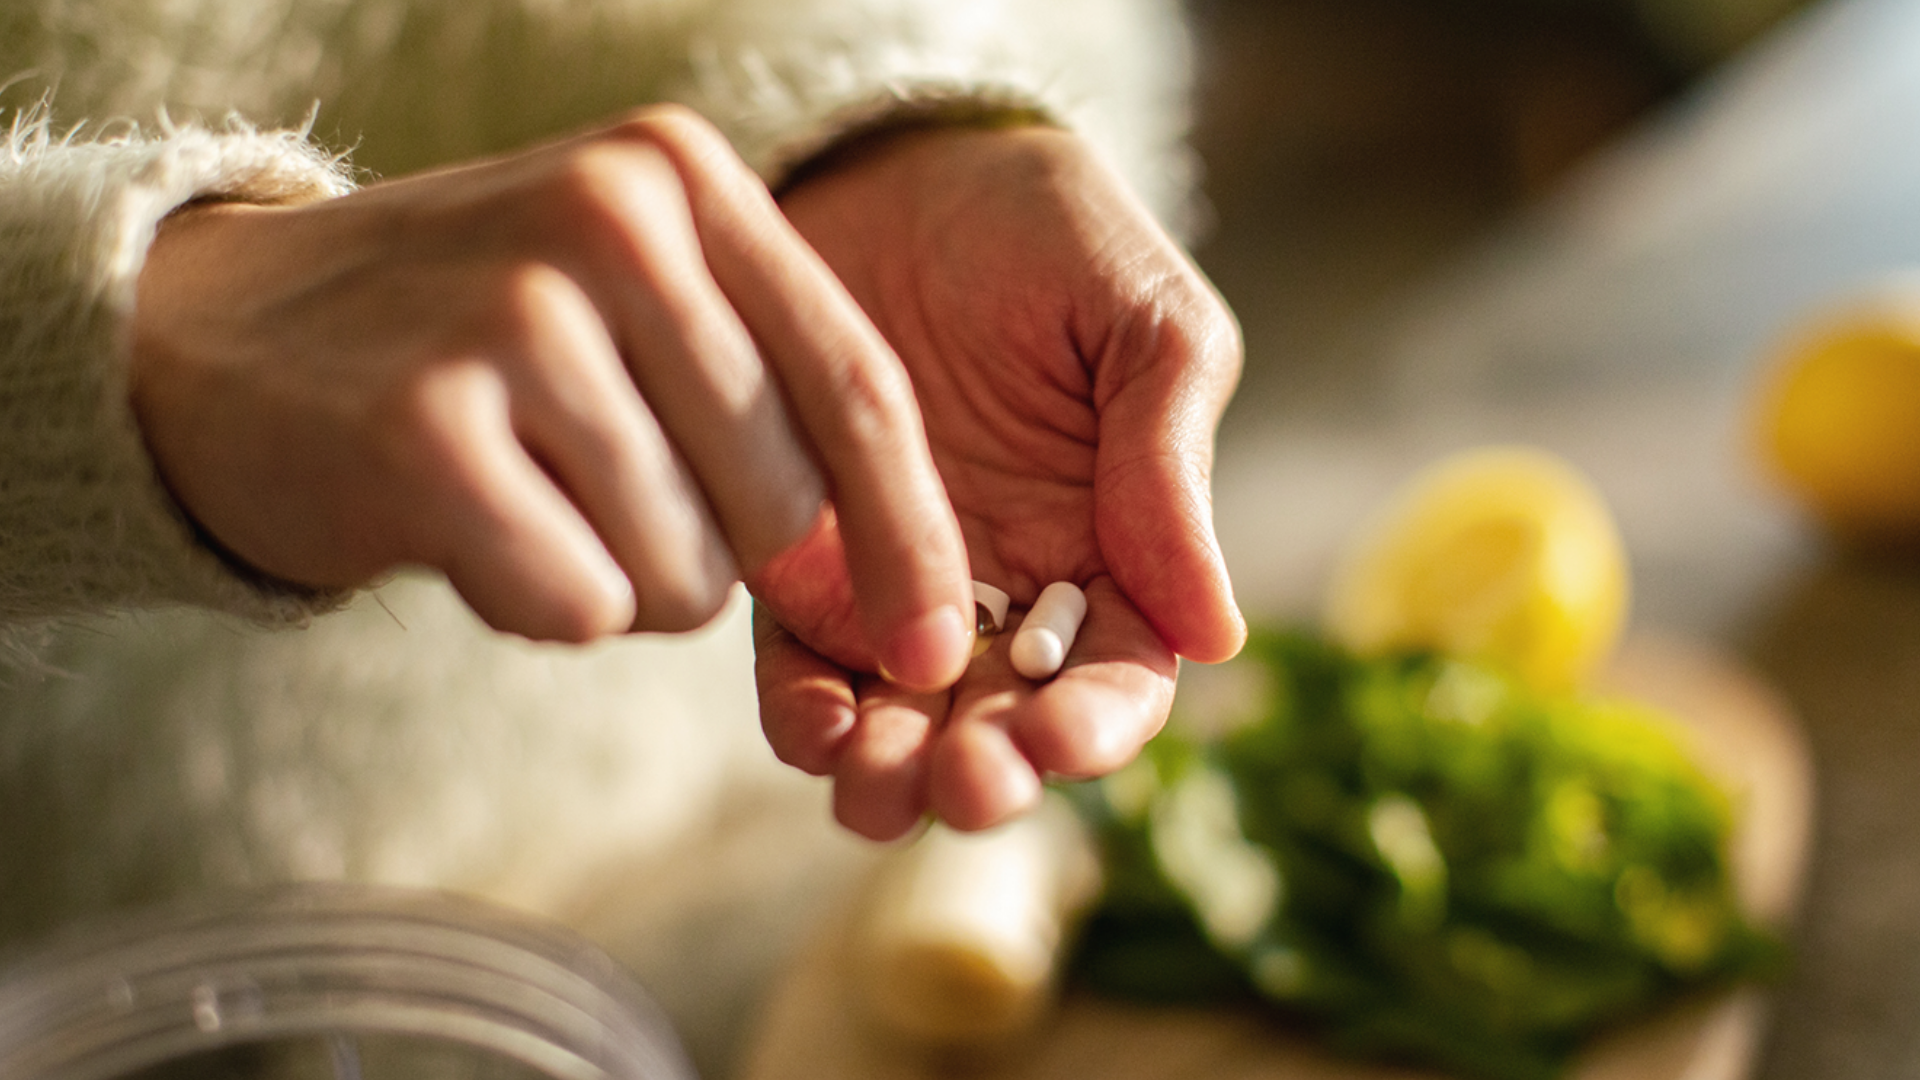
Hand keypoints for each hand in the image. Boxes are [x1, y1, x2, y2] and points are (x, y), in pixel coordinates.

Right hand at [132, 107, 974, 683]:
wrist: (215, 339)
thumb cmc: (468, 343)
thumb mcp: (625, 299)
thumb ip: (764, 390)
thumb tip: (896, 581)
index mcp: (680, 176)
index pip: (860, 385)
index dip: (913, 537)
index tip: (938, 646)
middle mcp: (610, 220)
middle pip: (781, 503)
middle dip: (717, 554)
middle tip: (599, 493)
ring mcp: (515, 317)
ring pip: (683, 573)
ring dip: (619, 579)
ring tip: (523, 493)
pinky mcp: (427, 430)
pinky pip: (578, 606)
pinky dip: (535, 602)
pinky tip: (465, 527)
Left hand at [753, 125, 1245, 838]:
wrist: (900, 163)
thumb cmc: (1048, 232)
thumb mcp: (1146, 325)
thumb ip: (1172, 467)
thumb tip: (1218, 635)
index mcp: (1113, 550)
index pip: (1118, 678)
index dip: (1095, 728)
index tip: (1058, 740)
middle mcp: (1007, 591)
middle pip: (1006, 726)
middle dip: (985, 772)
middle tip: (959, 782)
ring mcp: (897, 581)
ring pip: (900, 719)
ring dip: (890, 772)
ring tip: (872, 783)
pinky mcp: (799, 557)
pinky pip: (799, 659)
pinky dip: (803, 711)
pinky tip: (809, 723)